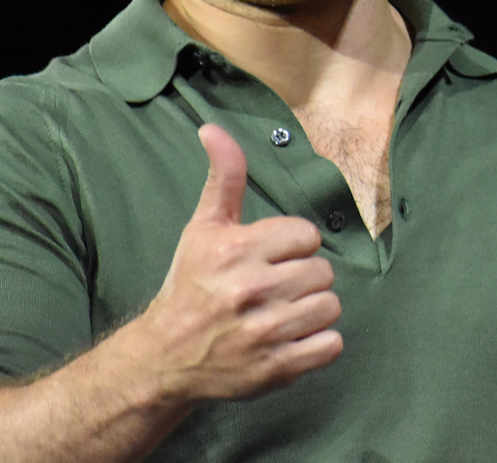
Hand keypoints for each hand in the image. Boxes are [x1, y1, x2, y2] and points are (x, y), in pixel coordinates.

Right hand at [140, 124, 342, 402]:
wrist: (166, 355)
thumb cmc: (190, 283)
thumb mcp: (204, 225)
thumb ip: (223, 176)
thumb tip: (213, 128)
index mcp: (236, 250)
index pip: (306, 235)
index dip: (293, 245)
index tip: (272, 255)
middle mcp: (251, 289)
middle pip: (322, 272)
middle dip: (303, 276)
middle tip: (276, 285)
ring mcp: (265, 332)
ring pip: (330, 307)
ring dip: (313, 308)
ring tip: (284, 310)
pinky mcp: (276, 369)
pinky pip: (330, 346)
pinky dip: (318, 343)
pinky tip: (293, 336)